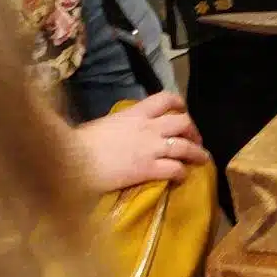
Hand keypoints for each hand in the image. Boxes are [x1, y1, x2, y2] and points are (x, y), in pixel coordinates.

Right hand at [70, 91, 206, 191]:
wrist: (74, 157)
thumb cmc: (83, 141)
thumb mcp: (106, 124)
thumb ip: (123, 124)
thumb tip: (126, 130)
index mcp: (136, 113)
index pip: (165, 99)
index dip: (179, 104)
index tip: (183, 111)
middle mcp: (149, 127)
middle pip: (183, 122)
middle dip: (193, 131)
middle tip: (194, 140)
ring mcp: (151, 148)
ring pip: (186, 147)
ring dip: (197, 153)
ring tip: (202, 160)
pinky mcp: (149, 169)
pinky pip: (175, 169)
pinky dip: (182, 173)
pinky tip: (182, 177)